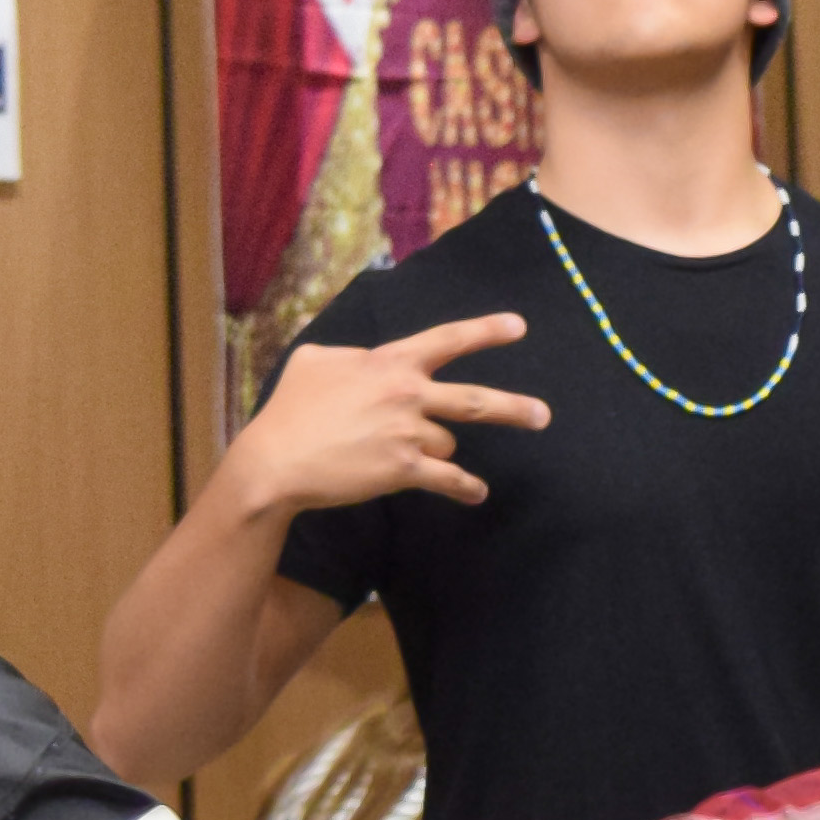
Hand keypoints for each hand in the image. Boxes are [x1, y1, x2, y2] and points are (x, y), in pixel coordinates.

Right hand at [231, 312, 543, 516]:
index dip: (485, 331)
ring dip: (438, 453)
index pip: (446, 340)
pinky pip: (447, 480)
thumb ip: (349, 355)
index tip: (518, 326)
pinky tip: (476, 493)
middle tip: (543, 416)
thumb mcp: (314, 361)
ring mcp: (408, 433)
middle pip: (474, 401)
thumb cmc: (290, 410)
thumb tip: (361, 357)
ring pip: (448, 443)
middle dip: (513, 409)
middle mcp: (406, 394)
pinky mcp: (403, 470)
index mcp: (388, 363)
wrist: (277, 460)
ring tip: (436, 464)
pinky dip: (464, 488)